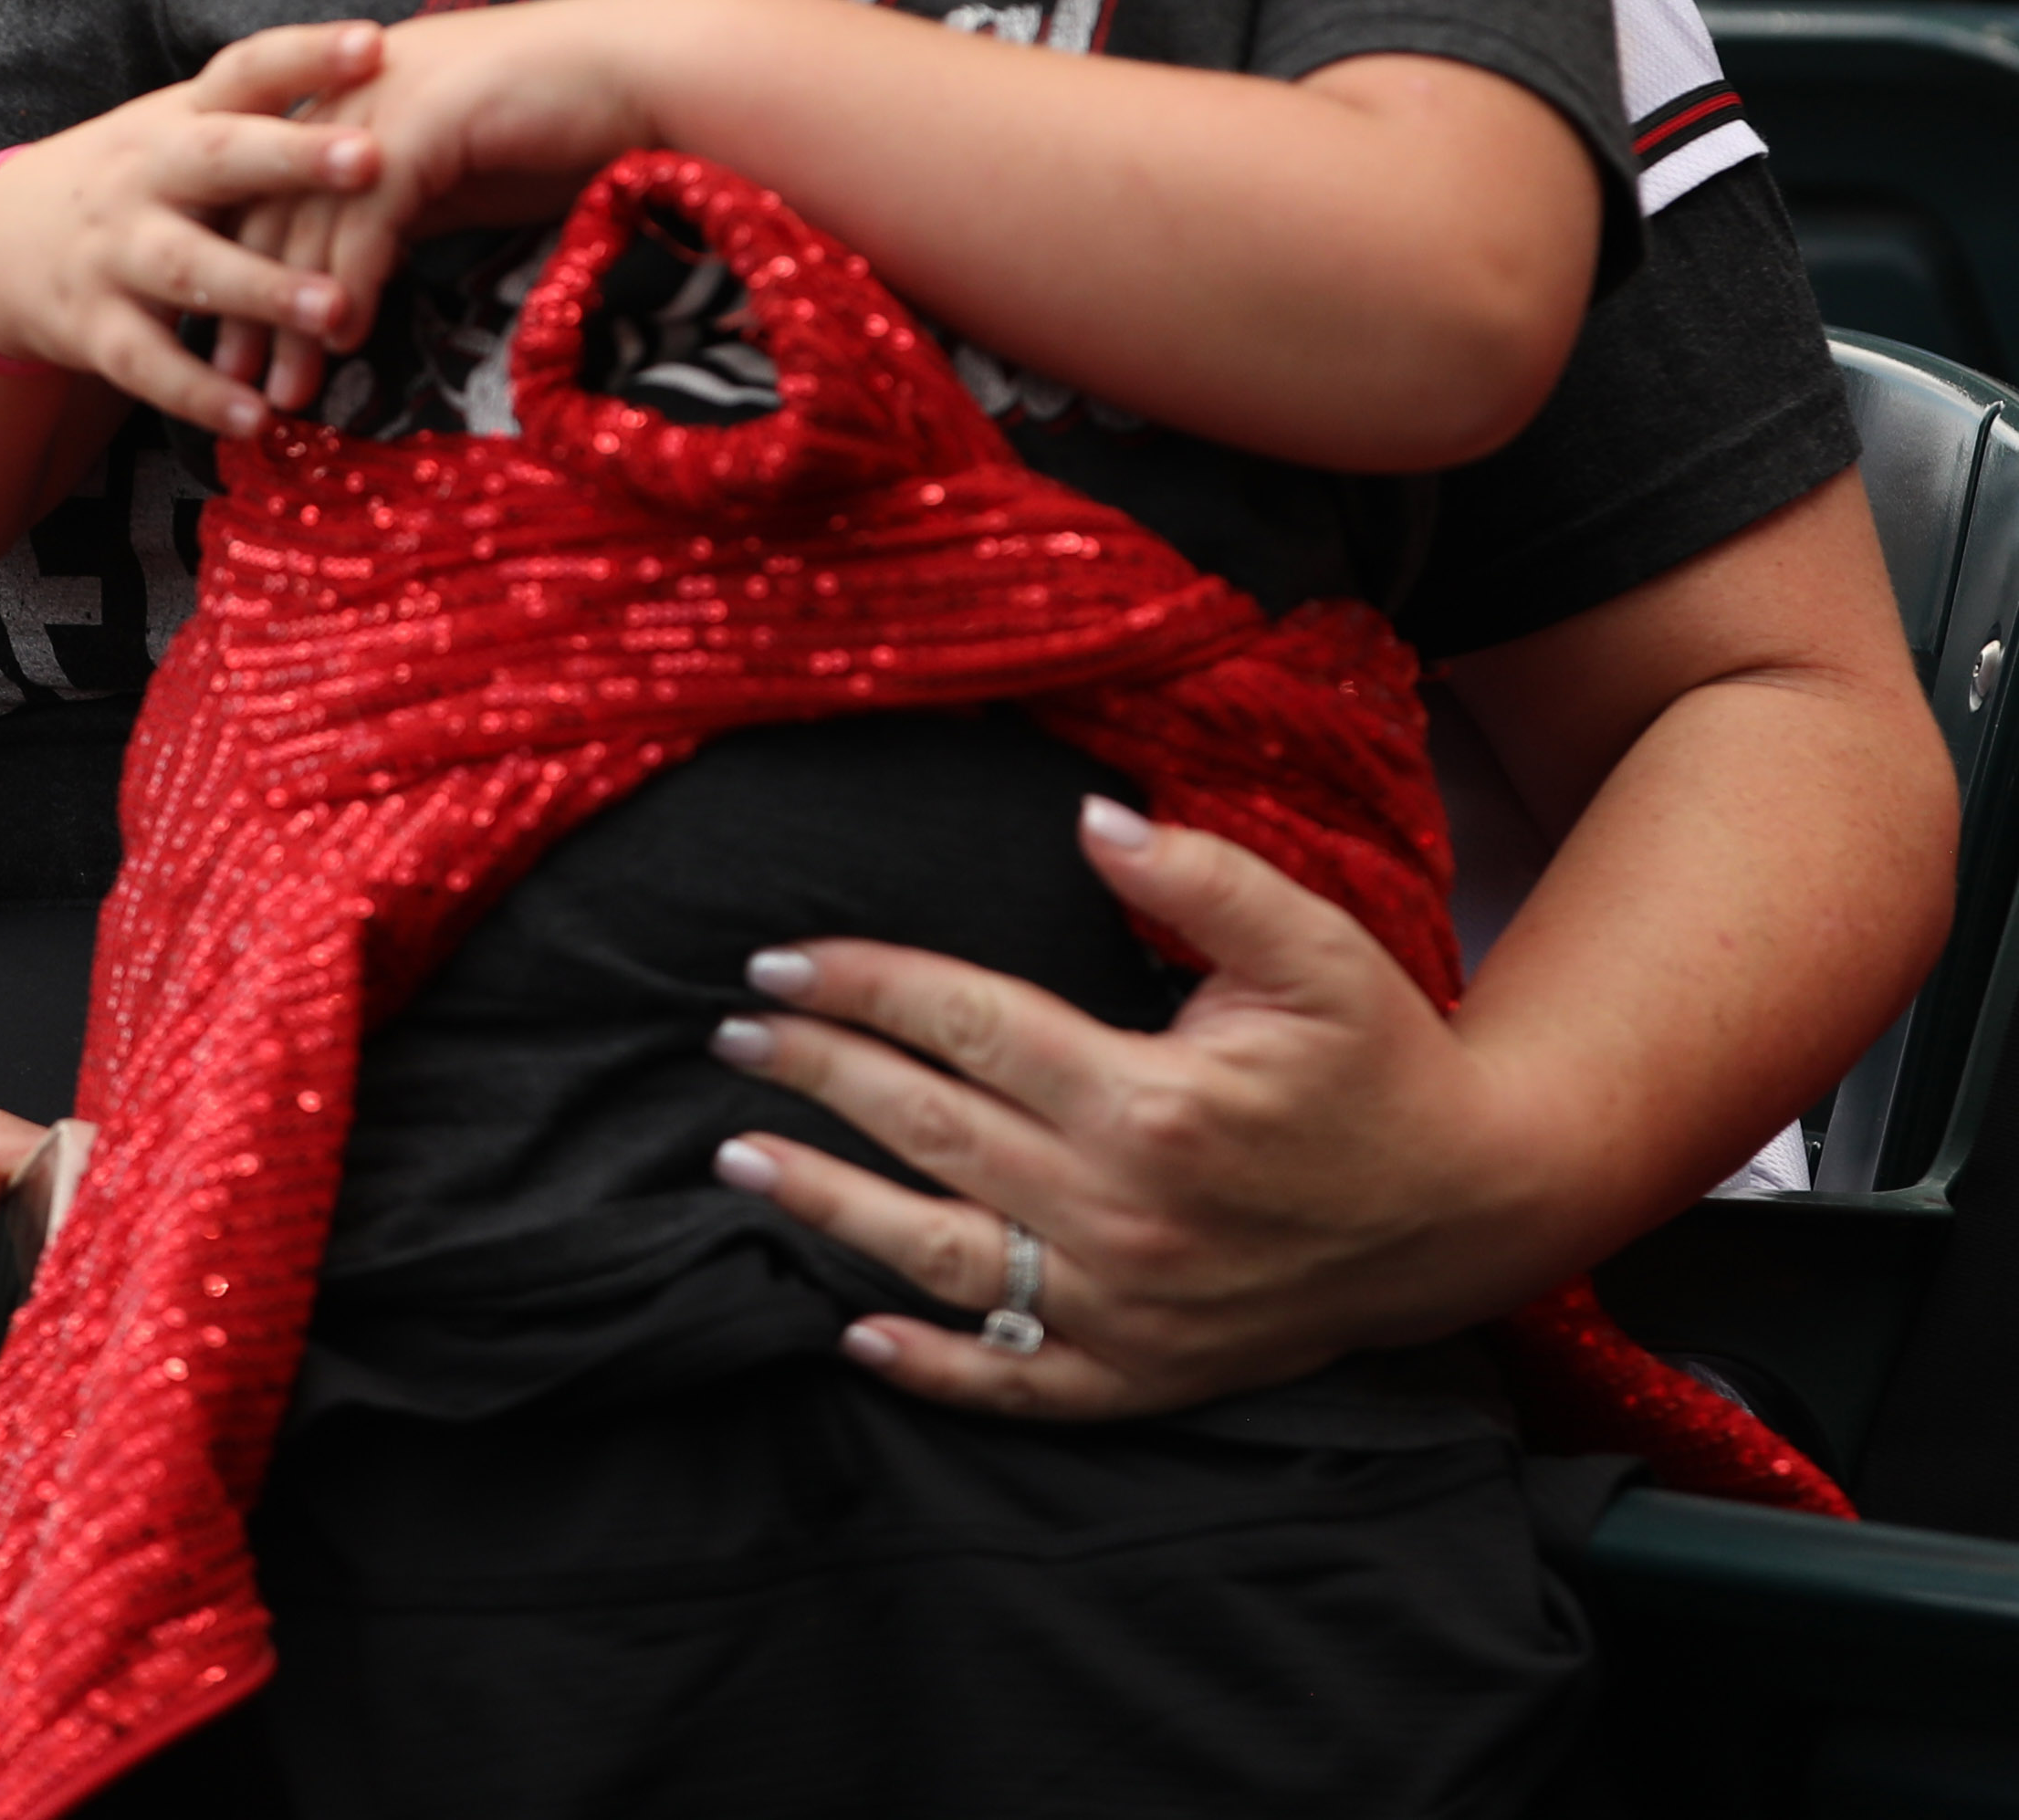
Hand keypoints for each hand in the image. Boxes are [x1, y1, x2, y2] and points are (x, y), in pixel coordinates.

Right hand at [0, 23, 387, 439]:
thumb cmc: (136, 183)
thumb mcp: (182, 135)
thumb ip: (272, 128)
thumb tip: (403, 119)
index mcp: (179, 119)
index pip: (244, 72)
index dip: (305, 56)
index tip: (373, 44)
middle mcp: (144, 175)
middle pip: (219, 158)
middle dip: (294, 157)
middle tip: (371, 159)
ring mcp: (114, 251)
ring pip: (191, 267)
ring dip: (263, 290)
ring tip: (335, 310)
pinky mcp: (93, 326)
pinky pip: (148, 364)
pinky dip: (201, 394)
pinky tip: (258, 418)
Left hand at [250, 0, 676, 391]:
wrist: (649, 71)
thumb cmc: (569, 122)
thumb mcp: (459, 172)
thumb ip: (403, 204)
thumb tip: (362, 268)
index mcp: (351, 92)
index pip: (271, 189)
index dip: (246, 267)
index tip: (235, 341)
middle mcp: (352, 88)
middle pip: (269, 208)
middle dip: (245, 302)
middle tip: (233, 380)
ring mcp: (384, 98)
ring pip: (309, 219)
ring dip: (291, 314)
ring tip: (284, 388)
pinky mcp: (425, 121)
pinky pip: (368, 216)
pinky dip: (350, 281)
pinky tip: (344, 340)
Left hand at [707, 799, 1554, 1418]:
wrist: (1471, 1209)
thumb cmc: (1381, 1060)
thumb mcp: (1313, 948)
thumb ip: (1201, 877)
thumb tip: (1092, 818)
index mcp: (1152, 1100)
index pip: (963, 1025)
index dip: (861, 983)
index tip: (777, 960)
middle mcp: (1124, 1212)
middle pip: (928, 1129)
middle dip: (813, 1074)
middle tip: (727, 1035)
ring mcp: (1131, 1308)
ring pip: (941, 1255)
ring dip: (826, 1206)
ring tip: (734, 1161)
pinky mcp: (1146, 1374)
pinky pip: (1017, 1381)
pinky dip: (931, 1367)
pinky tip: (850, 1334)